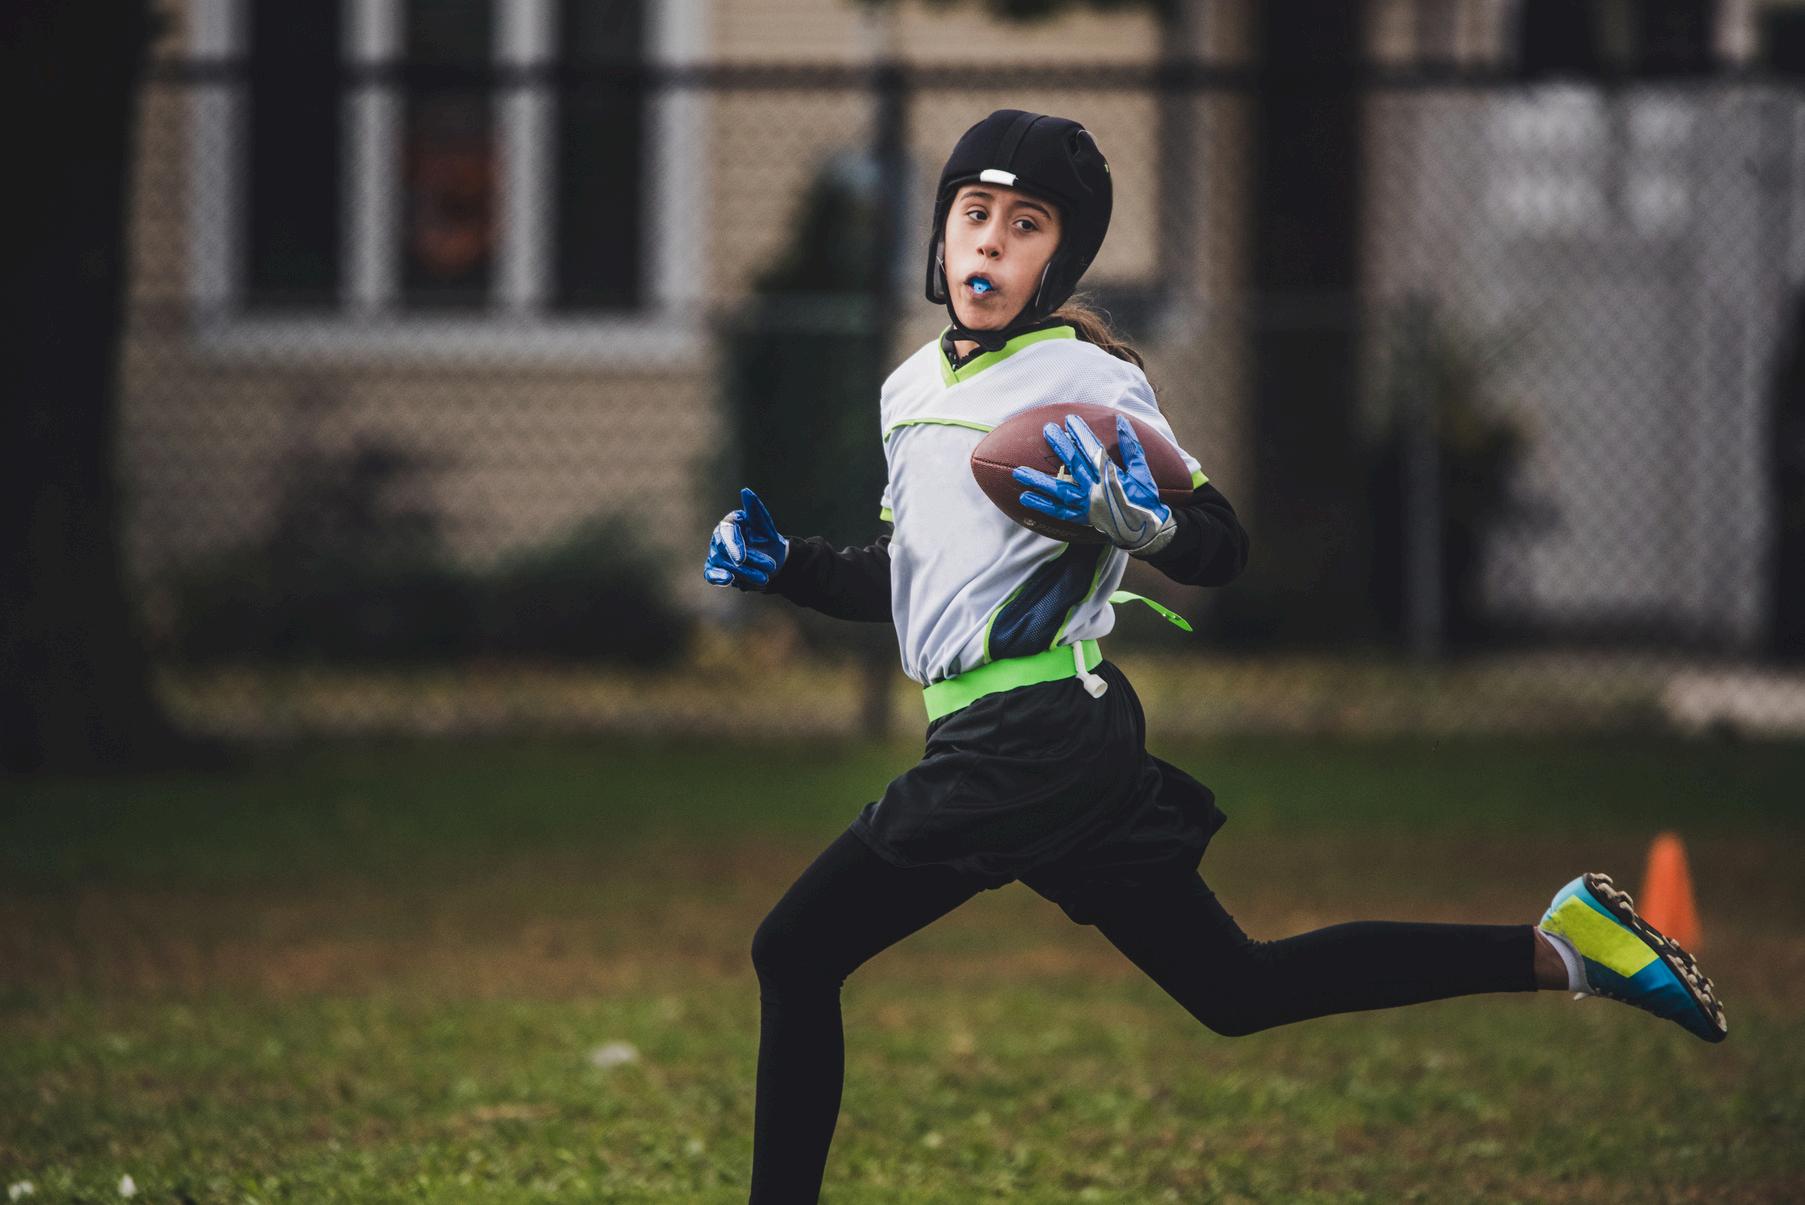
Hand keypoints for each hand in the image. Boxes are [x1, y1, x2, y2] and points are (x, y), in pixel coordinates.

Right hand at [704, 487, 789, 589]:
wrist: (771, 562)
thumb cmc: (768, 541)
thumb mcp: (766, 527)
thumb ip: (756, 510)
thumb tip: (746, 491)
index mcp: (731, 522)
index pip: (727, 532)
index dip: (733, 545)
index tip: (741, 559)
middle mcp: (720, 536)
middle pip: (724, 550)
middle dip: (747, 561)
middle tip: (770, 567)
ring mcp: (715, 553)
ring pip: (722, 564)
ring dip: (744, 573)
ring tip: (765, 578)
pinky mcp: (714, 568)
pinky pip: (711, 573)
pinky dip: (717, 577)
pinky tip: (727, 580)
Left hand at [1011, 413, 1176, 555]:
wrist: (1145, 530)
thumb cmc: (1144, 498)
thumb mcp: (1142, 471)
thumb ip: (1131, 446)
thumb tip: (1121, 421)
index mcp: (1112, 476)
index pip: (1093, 451)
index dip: (1081, 434)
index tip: (1070, 420)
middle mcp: (1096, 490)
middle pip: (1074, 464)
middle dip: (1060, 446)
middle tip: (1047, 430)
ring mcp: (1087, 505)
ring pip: (1059, 490)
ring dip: (1038, 480)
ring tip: (1019, 472)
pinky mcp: (1082, 517)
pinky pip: (1059, 512)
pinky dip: (1042, 505)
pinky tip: (1025, 497)